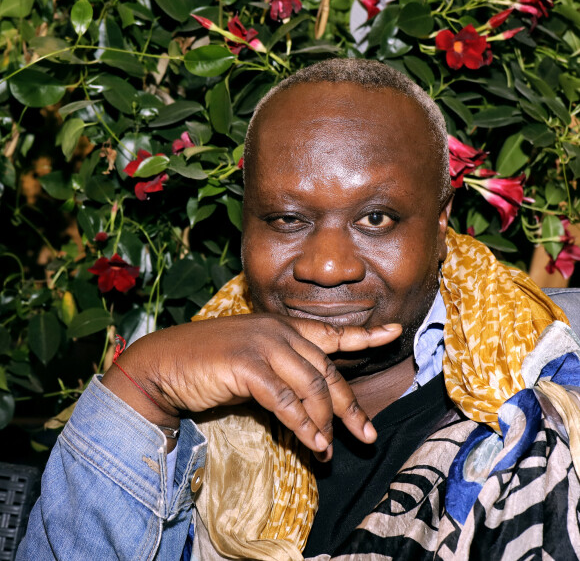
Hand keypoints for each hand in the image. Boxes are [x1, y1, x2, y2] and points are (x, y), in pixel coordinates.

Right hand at [102, 315, 400, 456]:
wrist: (163, 365)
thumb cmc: (208, 366)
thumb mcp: (254, 366)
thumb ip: (284, 377)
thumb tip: (313, 407)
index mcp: (283, 328)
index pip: (332, 333)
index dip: (365, 334)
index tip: (395, 332)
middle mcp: (279, 332)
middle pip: (327, 371)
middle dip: (348, 406)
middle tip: (366, 435)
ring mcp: (264, 345)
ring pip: (311, 386)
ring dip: (324, 423)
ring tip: (328, 450)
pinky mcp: (248, 365)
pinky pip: (285, 400)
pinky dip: (302, 425)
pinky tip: (311, 443)